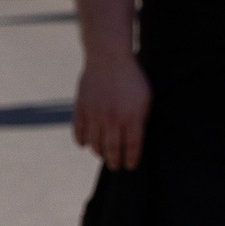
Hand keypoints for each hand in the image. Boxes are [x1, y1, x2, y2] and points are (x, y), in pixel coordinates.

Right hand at [74, 53, 151, 171]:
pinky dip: (81, 141)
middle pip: (112, 149)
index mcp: (131, 117)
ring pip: (94, 143)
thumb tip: (136, 137)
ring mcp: (94, 115)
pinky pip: (79, 131)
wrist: (108, 58)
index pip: (132, 146)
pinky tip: (85, 145)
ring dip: (99, 152)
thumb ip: (141, 118)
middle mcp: (112, 119)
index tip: (131, 166)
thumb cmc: (132, 77)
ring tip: (103, 156)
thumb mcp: (145, 98)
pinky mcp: (80, 109)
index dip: (131, 159)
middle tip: (116, 167)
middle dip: (114, 161)